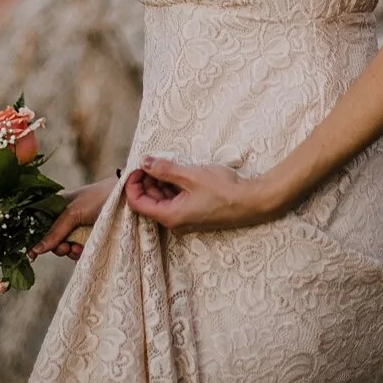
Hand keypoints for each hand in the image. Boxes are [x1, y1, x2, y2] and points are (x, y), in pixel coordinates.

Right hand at [30, 177, 115, 261]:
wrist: (128, 199)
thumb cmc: (99, 198)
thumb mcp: (73, 212)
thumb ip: (55, 231)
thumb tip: (34, 250)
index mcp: (59, 206)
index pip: (41, 225)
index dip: (38, 239)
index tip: (33, 253)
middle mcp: (68, 219)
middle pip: (53, 240)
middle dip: (58, 247)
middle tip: (66, 247)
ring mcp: (80, 229)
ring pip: (66, 248)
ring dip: (71, 251)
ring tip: (79, 248)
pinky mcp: (92, 239)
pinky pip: (80, 253)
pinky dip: (80, 255)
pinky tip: (84, 252)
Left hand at [124, 158, 271, 231]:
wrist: (251, 201)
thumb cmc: (222, 189)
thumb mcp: (190, 175)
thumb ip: (164, 169)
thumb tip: (144, 162)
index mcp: (170, 215)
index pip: (137, 204)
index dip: (132, 185)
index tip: (137, 166)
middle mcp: (175, 222)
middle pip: (149, 202)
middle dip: (145, 181)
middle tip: (151, 160)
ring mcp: (185, 219)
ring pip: (162, 201)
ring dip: (159, 183)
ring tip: (165, 163)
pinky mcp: (194, 214)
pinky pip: (174, 201)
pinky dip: (171, 187)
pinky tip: (177, 172)